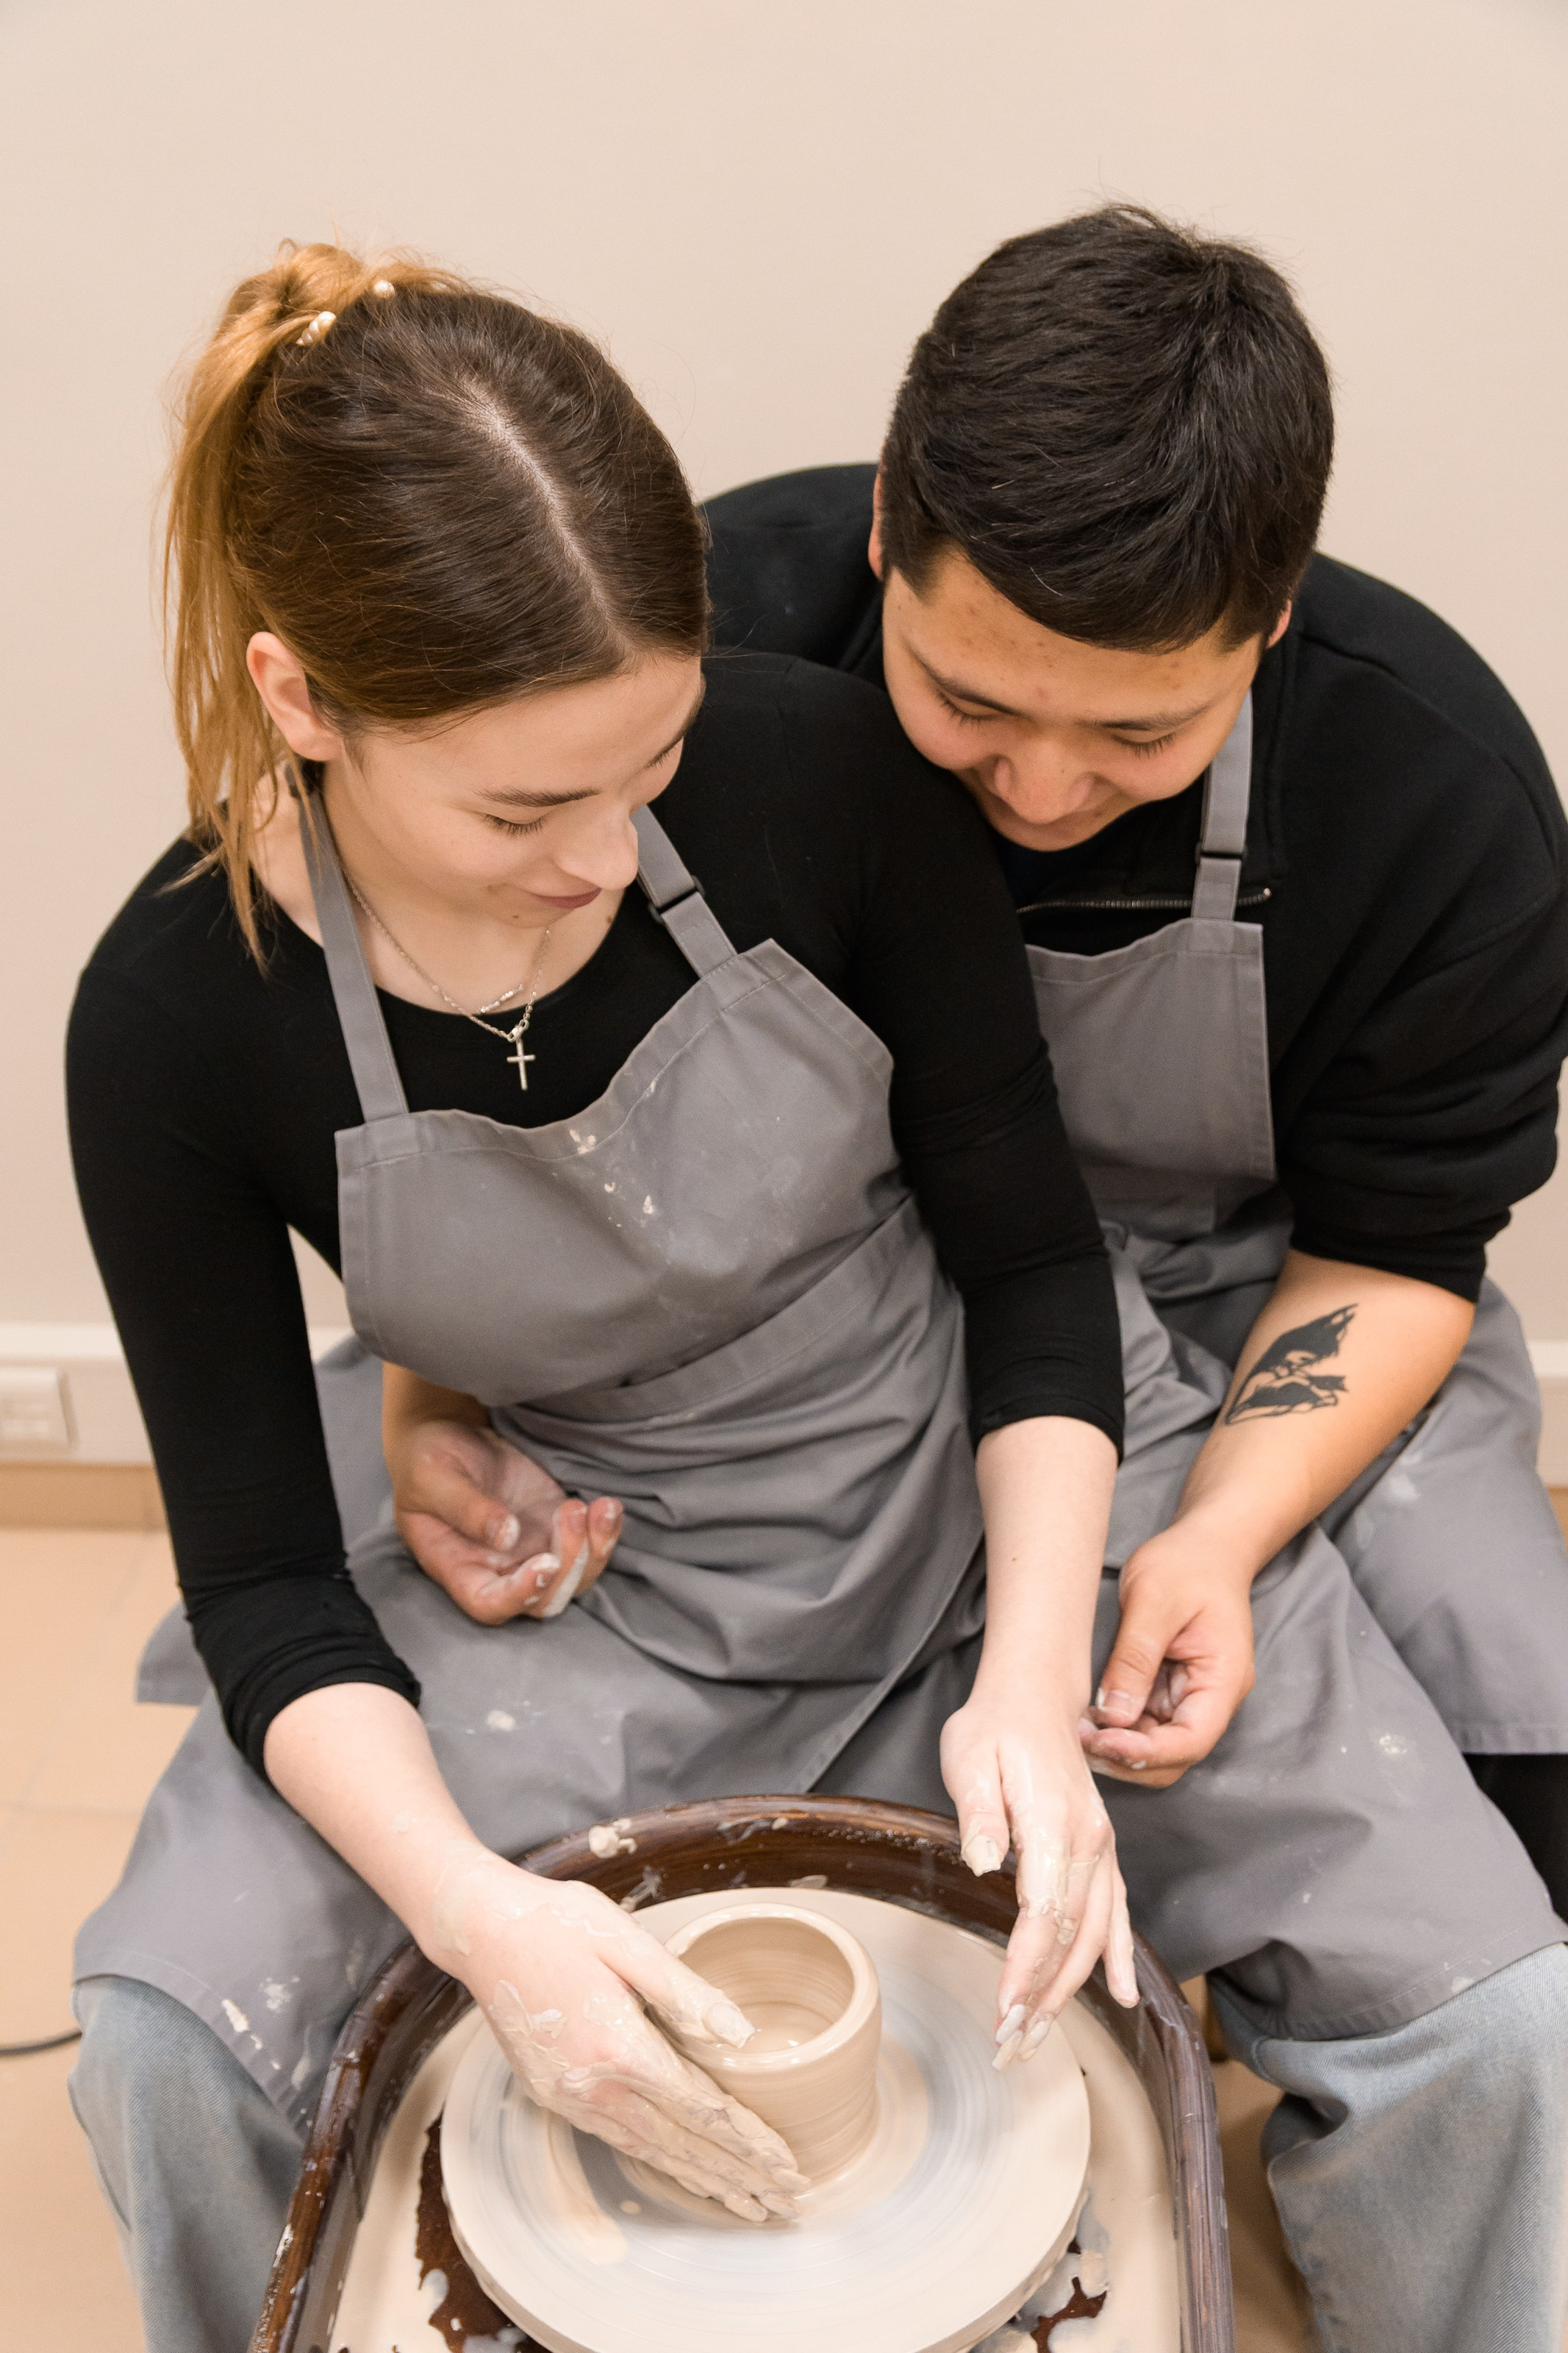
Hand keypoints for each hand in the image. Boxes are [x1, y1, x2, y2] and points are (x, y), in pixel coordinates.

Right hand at [391, 1417, 621, 1625]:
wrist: (449, 1434)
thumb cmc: (427, 1460)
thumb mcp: (434, 1475)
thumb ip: (466, 1507)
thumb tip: (505, 1536)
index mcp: (458, 1568)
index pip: (490, 1604)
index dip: (520, 1595)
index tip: (545, 1561)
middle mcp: (497, 1570)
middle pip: (544, 1600)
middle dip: (570, 1566)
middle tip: (572, 1512)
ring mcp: (530, 1550)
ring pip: (574, 1578)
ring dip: (596, 1550)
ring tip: (601, 1508)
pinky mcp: (553, 1527)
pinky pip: (589, 1547)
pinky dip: (606, 1532)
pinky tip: (609, 1506)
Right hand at [431, 1850, 806, 2219]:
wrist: (481, 1930)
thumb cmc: (559, 1923)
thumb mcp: (628, 1942)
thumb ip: (686, 1993)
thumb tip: (742, 2036)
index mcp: (619, 2046)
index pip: (701, 2108)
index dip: (749, 2140)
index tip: (788, 2165)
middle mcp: (592, 2086)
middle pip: (681, 2145)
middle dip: (739, 2177)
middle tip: (786, 2204)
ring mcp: (568, 2097)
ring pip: (650, 2152)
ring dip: (703, 2180)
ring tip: (748, 2205)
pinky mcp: (553, 2095)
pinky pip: (619, 2140)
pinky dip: (660, 2161)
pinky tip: (684, 2171)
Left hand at [942, 1678, 1137, 2066]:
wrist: (1032, 1696)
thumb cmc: (994, 1728)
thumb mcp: (970, 1757)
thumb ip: (980, 1814)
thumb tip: (985, 1863)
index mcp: (1055, 1823)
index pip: (1044, 1913)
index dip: (1025, 1968)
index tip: (1004, 2009)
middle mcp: (1090, 1842)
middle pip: (1074, 1936)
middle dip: (1046, 1996)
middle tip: (1012, 2044)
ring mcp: (1102, 1848)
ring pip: (1096, 1933)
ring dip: (1071, 1988)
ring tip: (1041, 2035)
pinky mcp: (1101, 1851)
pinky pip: (1117, 1912)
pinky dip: (1120, 1955)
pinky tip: (1125, 1993)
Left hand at [1080, 1525, 1256, 1787]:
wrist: (1206, 1545)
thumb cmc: (1187, 1564)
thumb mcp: (1154, 1599)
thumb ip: (1135, 1657)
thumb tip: (1113, 1715)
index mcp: (1223, 1679)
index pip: (1190, 1741)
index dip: (1146, 1753)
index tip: (1102, 1742)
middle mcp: (1212, 1698)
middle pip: (1174, 1756)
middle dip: (1127, 1757)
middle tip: (1078, 1739)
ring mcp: (1191, 1697)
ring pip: (1157, 1747)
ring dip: (1118, 1746)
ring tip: (1077, 1727)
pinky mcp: (1170, 1690)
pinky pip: (1146, 1724)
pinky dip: (1118, 1728)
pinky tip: (1089, 1716)